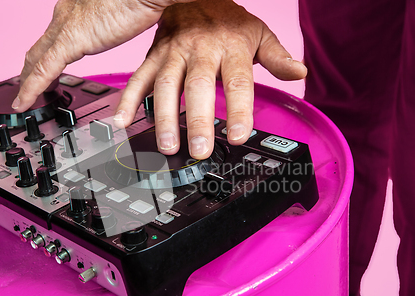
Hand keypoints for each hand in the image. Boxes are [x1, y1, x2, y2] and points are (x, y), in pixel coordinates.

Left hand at [13, 0, 195, 111]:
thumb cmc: (140, 0)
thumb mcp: (123, 18)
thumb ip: (115, 27)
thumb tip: (123, 31)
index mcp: (78, 9)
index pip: (54, 36)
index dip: (47, 54)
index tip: (46, 71)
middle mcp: (67, 14)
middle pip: (41, 47)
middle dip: (31, 69)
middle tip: (26, 87)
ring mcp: (66, 26)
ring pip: (37, 59)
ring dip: (28, 80)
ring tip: (23, 99)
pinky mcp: (70, 40)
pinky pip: (43, 70)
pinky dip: (31, 88)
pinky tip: (24, 102)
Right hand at [115, 0, 306, 158]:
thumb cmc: (227, 20)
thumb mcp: (257, 33)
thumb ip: (276, 56)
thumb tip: (299, 72)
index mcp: (230, 47)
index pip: (237, 82)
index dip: (238, 110)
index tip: (237, 135)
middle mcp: (200, 50)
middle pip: (197, 86)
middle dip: (197, 120)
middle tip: (198, 149)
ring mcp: (173, 53)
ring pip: (166, 85)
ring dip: (165, 117)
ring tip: (167, 145)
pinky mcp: (154, 56)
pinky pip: (139, 78)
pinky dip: (129, 101)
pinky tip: (123, 121)